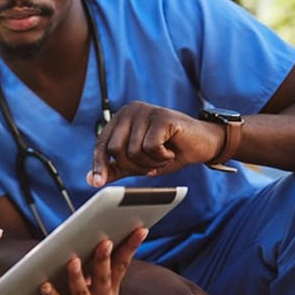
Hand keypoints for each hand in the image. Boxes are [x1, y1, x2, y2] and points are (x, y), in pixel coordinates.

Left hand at [35, 228, 146, 294]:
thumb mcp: (88, 287)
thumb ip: (92, 267)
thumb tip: (93, 237)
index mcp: (110, 290)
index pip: (122, 265)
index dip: (131, 247)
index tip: (140, 230)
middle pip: (105, 278)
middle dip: (104, 260)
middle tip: (105, 242)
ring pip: (83, 293)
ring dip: (77, 277)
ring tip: (72, 261)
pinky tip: (45, 285)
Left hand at [87, 101, 223, 185]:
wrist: (204, 143)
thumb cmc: (170, 151)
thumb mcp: (139, 162)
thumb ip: (116, 168)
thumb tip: (91, 179)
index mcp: (121, 118)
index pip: (102, 143)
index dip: (99, 164)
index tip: (96, 184)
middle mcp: (130, 110)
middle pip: (116, 149)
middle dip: (134, 166)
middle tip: (152, 163)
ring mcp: (146, 110)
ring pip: (133, 151)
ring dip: (150, 163)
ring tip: (164, 156)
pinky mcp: (162, 117)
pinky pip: (150, 147)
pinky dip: (161, 157)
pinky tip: (171, 151)